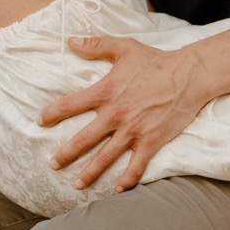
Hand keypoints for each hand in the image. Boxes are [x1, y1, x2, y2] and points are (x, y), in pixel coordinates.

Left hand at [38, 37, 211, 192]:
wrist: (188, 76)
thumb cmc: (155, 61)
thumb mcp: (124, 48)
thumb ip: (96, 45)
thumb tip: (71, 41)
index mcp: (106, 92)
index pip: (71, 105)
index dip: (53, 113)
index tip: (41, 121)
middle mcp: (115, 114)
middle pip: (84, 139)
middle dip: (66, 154)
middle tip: (53, 164)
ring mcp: (133, 131)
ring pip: (106, 157)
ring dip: (90, 173)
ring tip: (77, 184)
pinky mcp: (151, 141)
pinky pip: (136, 166)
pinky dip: (127, 180)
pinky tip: (118, 189)